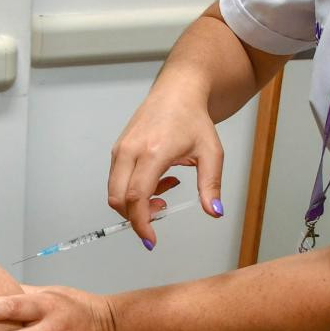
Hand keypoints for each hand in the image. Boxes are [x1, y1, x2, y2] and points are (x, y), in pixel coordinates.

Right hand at [108, 89, 225, 246]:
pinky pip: (117, 180)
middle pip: (118, 198)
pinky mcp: (118, 149)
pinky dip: (132, 190)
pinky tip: (157, 180)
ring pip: (115, 191)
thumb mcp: (211, 152)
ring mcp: (121, 149)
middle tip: (161, 213)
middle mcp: (131, 150)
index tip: (151, 239)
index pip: (136, 197)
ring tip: (165, 190)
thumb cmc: (193, 118)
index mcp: (153, 152)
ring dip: (136, 202)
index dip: (141, 223)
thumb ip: (211, 185)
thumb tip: (214, 211)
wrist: (178, 91)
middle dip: (136, 217)